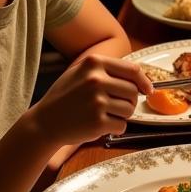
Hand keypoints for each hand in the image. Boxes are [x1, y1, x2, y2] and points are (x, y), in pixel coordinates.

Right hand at [33, 55, 148, 144]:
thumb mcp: (81, 72)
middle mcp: (96, 80)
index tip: (148, 90)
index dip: (144, 81)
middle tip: (115, 106)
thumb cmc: (65, 97)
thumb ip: (108, 69)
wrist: (43, 123)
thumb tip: (141, 77)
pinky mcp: (97, 122)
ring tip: (104, 115)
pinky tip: (99, 125)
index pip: (133, 70)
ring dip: (122, 115)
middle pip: (133, 91)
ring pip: (130, 109)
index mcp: (94, 63)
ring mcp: (97, 101)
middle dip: (130, 101)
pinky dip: (115, 128)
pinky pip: (122, 126)